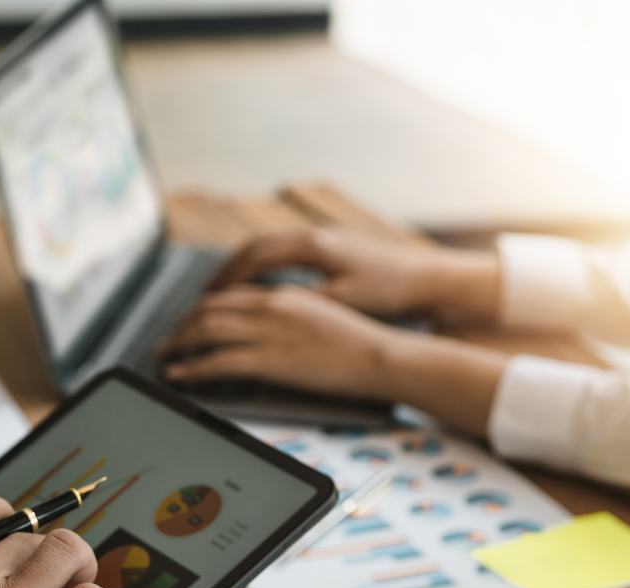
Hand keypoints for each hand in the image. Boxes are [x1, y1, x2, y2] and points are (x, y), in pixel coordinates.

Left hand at [160, 285, 406, 398]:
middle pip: (210, 307)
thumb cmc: (361, 344)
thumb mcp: (322, 318)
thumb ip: (292, 319)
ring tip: (166, 355)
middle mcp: (270, 306)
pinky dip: (191, 367)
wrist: (380, 356)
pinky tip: (179, 374)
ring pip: (205, 329)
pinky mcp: (268, 359)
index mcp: (284, 295)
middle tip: (170, 338)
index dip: (204, 308)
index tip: (191, 321)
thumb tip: (272, 331)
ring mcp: (267, 331)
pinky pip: (216, 361)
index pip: (230, 295)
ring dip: (179, 342)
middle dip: (183, 323)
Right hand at [210, 228, 500, 323]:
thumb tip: (265, 310)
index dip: (227, 280)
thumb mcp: (343, 301)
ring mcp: (321, 237)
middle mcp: (313, 235)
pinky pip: (283, 251)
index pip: (254, 257)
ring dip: (242, 268)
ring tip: (223, 291)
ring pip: (267, 247)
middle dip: (225, 272)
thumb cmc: (389, 291)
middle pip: (254, 247)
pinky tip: (259, 285)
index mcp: (313, 246)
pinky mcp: (330, 245)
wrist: (426, 276)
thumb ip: (302, 303)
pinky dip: (263, 267)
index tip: (207, 299)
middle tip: (203, 296)